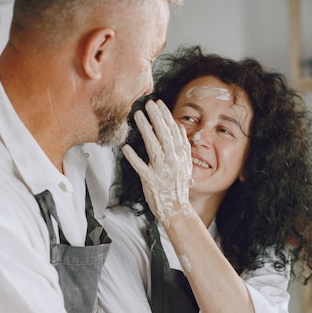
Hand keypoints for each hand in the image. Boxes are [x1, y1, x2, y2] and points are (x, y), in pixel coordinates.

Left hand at [122, 99, 193, 227]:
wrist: (176, 209)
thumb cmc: (178, 187)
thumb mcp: (185, 165)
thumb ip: (182, 147)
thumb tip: (179, 128)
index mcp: (181, 156)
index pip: (174, 132)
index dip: (166, 116)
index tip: (158, 104)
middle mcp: (173, 161)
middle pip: (164, 135)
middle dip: (156, 117)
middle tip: (148, 104)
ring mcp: (162, 171)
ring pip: (153, 146)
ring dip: (146, 129)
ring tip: (138, 115)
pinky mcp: (151, 181)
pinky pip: (141, 167)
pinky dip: (133, 158)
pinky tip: (126, 148)